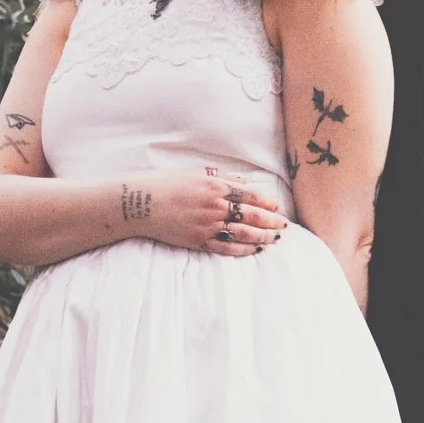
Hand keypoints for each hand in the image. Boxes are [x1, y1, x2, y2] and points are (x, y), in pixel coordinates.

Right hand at [122, 169, 288, 256]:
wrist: (140, 204)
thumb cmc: (167, 184)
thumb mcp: (196, 172)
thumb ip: (222, 177)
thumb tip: (244, 182)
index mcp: (215, 185)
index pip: (251, 195)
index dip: (268, 203)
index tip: (277, 207)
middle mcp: (215, 206)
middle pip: (253, 216)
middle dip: (272, 222)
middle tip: (283, 226)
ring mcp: (207, 225)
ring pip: (244, 234)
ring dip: (263, 237)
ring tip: (275, 239)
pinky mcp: (199, 240)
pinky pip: (227, 248)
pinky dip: (244, 250)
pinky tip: (255, 250)